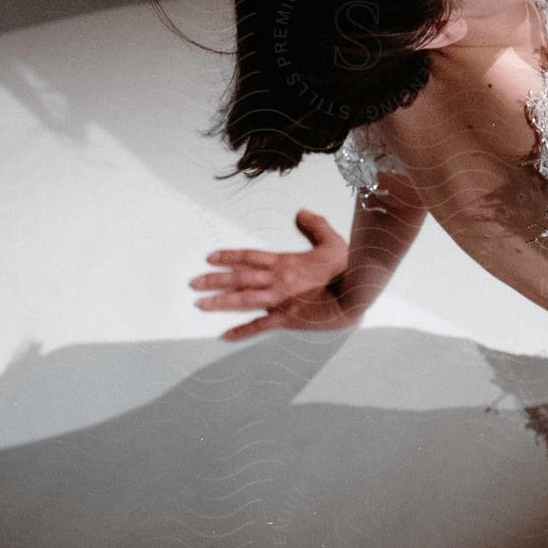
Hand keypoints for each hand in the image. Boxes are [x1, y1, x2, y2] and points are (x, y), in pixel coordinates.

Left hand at [191, 209, 357, 340]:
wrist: (355, 296)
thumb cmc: (347, 270)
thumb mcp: (333, 240)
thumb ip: (315, 225)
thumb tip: (300, 212)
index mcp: (286, 262)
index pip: (250, 257)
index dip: (229, 256)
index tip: (210, 258)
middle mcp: (278, 280)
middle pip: (239, 278)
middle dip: (214, 280)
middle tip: (192, 282)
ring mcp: (280, 301)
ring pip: (243, 300)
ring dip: (219, 302)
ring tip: (199, 304)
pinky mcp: (287, 319)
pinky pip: (259, 326)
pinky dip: (241, 332)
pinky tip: (224, 336)